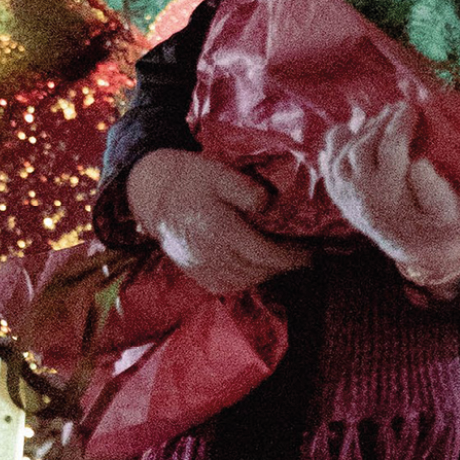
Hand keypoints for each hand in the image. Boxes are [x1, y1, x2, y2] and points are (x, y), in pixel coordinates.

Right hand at [124, 148, 291, 298]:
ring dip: (265, 275)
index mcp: (220, 231)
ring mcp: (199, 267)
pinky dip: (244, 281)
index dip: (291, 258)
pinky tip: (252, 269)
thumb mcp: (220, 173)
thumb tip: (269, 207)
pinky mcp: (192, 271)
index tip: (309, 255)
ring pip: (242, 282)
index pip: (265, 255)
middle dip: (282, 266)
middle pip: (257, 272)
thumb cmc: (188, 178)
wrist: (150, 190)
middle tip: (299, 255)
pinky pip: (224, 286)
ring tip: (279, 261)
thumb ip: (248, 191)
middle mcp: (210, 255)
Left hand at [317, 104, 459, 298]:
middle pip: (363, 148)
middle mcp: (360, 197)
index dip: (400, 124)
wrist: (426, 257)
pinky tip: (347, 130)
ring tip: (381, 117)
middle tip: (401, 107)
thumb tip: (419, 162)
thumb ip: (436, 191)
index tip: (413, 107)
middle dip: (381, 123)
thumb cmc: (446, 231)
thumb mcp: (453, 215)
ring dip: (360, 131)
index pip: (389, 149)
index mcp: (388, 199)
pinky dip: (334, 146)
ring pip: (341, 155)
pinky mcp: (342, 199)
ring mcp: (347, 198)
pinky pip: (330, 168)